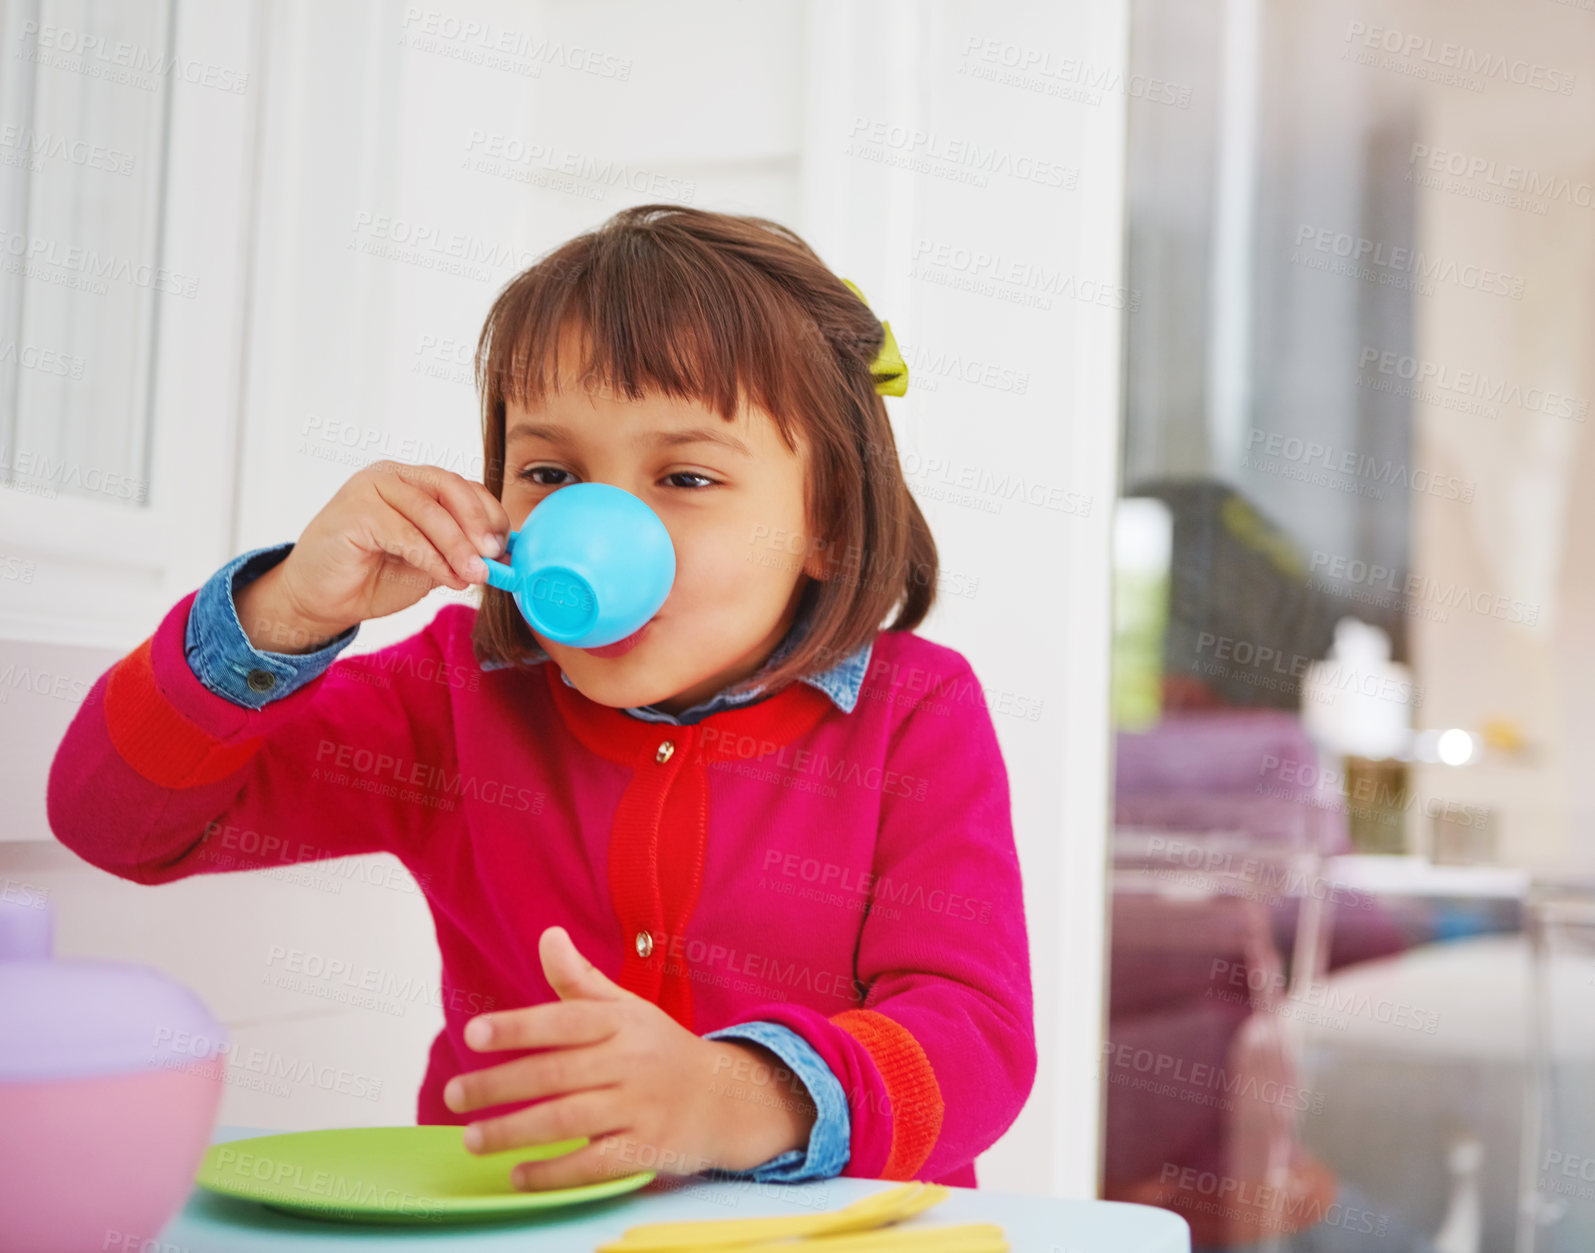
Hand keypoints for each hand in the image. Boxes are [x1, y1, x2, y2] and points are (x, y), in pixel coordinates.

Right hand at [235, 461, 511, 652]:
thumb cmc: (373, 577)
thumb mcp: (430, 562)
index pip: (460, 486)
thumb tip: (501, 555)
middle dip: (478, 523)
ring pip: (429, 511)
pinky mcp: (354, 510)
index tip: (505, 547)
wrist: (321, 600)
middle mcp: (391, 476)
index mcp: (412, 481)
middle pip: (449, 488)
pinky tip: (448, 579)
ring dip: (458, 547)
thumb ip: (459, 551)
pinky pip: (406, 533)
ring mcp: (369, 488)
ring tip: (475, 576)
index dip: (488, 513)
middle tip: (495, 557)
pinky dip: (433, 558)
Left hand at [441, 926, 817, 1189]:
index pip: (564, 1021)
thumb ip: (580, 980)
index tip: (474, 1034)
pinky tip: (518, 1174)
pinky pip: (595, 1163)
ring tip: (471, 1138)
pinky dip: (554, 1172)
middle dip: (499, 1085)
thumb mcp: (627, 1009)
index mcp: (622, 1022)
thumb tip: (548, 935)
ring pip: (568, 1119)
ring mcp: (641, 1107)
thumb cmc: (661, 1050)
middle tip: (453, 1094)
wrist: (729, 1098)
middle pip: (556, 1073)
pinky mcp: (648, 1149)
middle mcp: (631, 1062)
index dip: (519, 1027)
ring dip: (514, 1131)